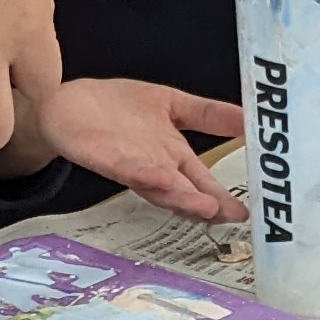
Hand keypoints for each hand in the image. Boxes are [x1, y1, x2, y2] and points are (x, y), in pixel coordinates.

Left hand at [30, 79, 241, 221]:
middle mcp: (155, 167)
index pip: (203, 182)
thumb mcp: (172, 104)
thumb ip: (208, 113)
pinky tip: (162, 177)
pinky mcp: (104, 158)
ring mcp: (131, 165)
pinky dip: (145, 175)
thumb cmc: (118, 109)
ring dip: (182, 198)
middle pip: (186, 192)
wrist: (68, 103)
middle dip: (208, 205)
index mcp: (172, 156)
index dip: (223, 196)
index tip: (249, 210)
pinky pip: (127, 169)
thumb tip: (250, 116)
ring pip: (160, 187)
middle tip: (234, 216)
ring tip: (207, 207)